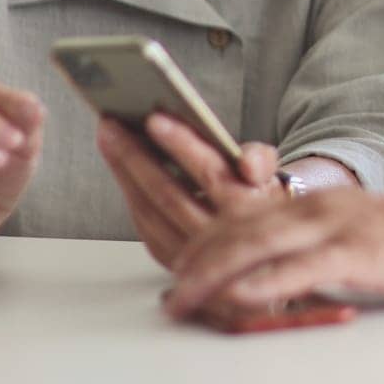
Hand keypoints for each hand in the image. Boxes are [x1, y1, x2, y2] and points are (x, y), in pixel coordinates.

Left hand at [95, 112, 282, 269]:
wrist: (267, 251)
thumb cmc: (263, 202)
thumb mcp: (275, 176)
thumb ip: (260, 160)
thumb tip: (248, 164)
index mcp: (249, 211)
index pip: (210, 173)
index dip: (182, 145)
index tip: (155, 119)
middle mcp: (220, 241)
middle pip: (168, 194)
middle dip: (135, 156)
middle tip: (111, 124)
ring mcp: (195, 259)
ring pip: (150, 213)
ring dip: (124, 173)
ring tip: (109, 138)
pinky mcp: (176, 264)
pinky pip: (146, 228)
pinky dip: (131, 196)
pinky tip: (121, 170)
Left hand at [164, 190, 383, 319]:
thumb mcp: (354, 236)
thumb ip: (312, 250)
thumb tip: (272, 281)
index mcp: (313, 201)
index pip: (241, 209)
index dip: (197, 224)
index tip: (163, 242)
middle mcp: (317, 206)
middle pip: (236, 223)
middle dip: (190, 246)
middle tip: (161, 274)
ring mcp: (337, 226)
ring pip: (258, 243)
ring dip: (212, 271)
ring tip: (180, 296)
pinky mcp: (360, 252)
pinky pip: (302, 267)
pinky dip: (266, 282)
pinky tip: (240, 295)